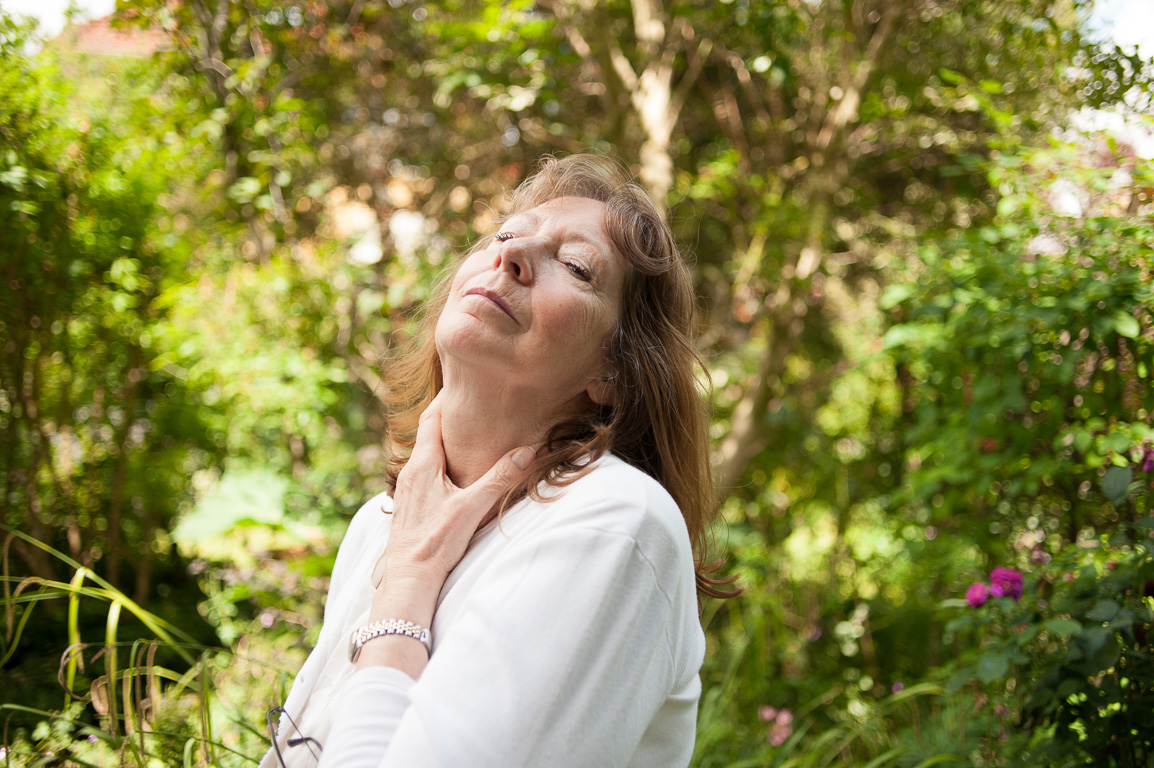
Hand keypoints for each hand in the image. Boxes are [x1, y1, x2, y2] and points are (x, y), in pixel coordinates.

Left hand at [384, 395, 534, 588]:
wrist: (407, 578)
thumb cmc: (436, 542)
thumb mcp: (472, 508)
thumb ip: (500, 478)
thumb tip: (527, 451)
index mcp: (423, 464)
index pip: (430, 419)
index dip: (445, 399)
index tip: (460, 384)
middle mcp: (410, 472)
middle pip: (427, 433)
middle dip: (447, 418)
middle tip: (468, 404)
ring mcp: (407, 490)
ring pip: (425, 454)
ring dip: (442, 442)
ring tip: (464, 434)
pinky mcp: (409, 505)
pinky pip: (423, 473)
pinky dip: (438, 463)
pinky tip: (452, 473)